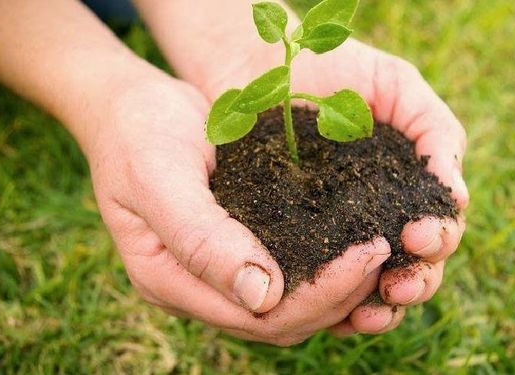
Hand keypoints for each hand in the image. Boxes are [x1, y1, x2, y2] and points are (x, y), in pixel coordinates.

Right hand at [87, 77, 396, 344]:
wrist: (132, 107)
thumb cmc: (137, 135)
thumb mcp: (159, 178)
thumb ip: (201, 239)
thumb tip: (262, 296)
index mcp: (170, 281)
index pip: (257, 317)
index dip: (318, 296)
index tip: (367, 254)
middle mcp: (198, 286)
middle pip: (280, 319)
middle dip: (338, 293)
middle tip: (383, 249)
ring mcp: (218, 269)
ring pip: (290, 304)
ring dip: (338, 285)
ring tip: (380, 248)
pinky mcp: (238, 244)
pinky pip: (288, 269)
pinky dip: (325, 263)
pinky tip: (354, 239)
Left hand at [198, 40, 468, 335]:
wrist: (263, 64)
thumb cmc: (333, 67)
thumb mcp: (396, 87)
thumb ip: (435, 132)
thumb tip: (458, 197)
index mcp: (408, 186)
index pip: (438, 227)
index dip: (437, 239)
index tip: (418, 235)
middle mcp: (379, 216)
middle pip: (413, 267)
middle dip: (414, 281)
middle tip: (399, 283)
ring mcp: (339, 233)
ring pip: (372, 287)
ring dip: (380, 307)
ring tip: (369, 311)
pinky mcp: (299, 243)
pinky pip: (323, 285)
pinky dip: (334, 305)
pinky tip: (336, 315)